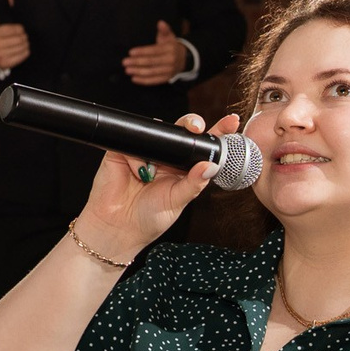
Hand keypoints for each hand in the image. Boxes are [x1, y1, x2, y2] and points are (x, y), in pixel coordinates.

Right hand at [0, 22, 30, 69]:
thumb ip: (1, 24)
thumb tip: (14, 24)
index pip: (12, 29)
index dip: (20, 29)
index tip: (22, 29)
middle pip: (19, 39)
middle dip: (24, 37)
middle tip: (25, 36)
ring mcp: (0, 55)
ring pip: (21, 47)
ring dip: (26, 44)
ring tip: (25, 43)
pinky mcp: (5, 63)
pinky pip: (21, 56)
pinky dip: (25, 52)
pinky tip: (25, 49)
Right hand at [75, 111, 240, 260]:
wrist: (117, 228)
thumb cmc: (149, 218)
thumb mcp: (177, 202)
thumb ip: (194, 184)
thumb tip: (210, 166)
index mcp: (183, 169)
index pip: (203, 147)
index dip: (217, 133)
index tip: (231, 122)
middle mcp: (166, 158)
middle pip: (182, 132)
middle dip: (192, 124)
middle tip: (197, 127)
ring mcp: (144, 152)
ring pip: (158, 132)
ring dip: (166, 136)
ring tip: (163, 163)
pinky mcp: (122, 152)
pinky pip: (133, 144)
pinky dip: (138, 158)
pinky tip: (138, 174)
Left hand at [122, 21, 188, 84]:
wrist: (184, 59)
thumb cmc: (171, 46)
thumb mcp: (169, 36)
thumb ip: (164, 30)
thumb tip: (160, 22)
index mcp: (169, 49)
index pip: (154, 51)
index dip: (142, 52)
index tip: (130, 52)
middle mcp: (170, 61)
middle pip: (151, 62)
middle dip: (137, 62)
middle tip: (125, 62)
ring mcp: (169, 71)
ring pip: (151, 72)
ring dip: (138, 72)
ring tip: (127, 70)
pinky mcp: (166, 78)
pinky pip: (154, 81)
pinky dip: (144, 81)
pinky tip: (134, 79)